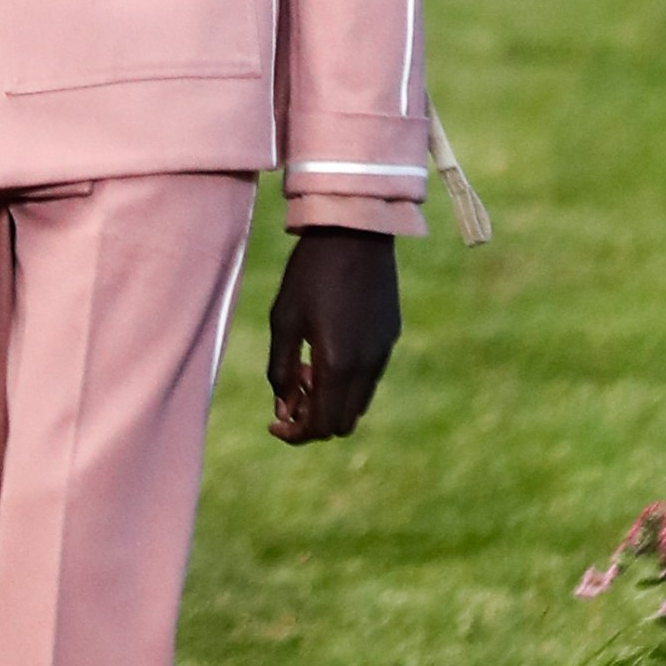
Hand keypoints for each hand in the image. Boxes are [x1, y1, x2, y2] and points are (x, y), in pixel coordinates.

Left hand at [267, 227, 401, 444]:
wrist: (354, 231)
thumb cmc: (309, 273)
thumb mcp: (283, 320)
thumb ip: (280, 370)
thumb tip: (283, 409)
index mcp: (337, 364)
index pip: (320, 426)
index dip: (295, 434)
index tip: (274, 424)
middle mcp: (367, 365)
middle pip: (342, 423)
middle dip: (313, 419)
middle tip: (290, 393)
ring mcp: (383, 351)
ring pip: (358, 403)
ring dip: (331, 400)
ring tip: (307, 367)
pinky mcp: (390, 336)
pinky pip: (369, 377)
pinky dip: (347, 380)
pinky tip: (327, 350)